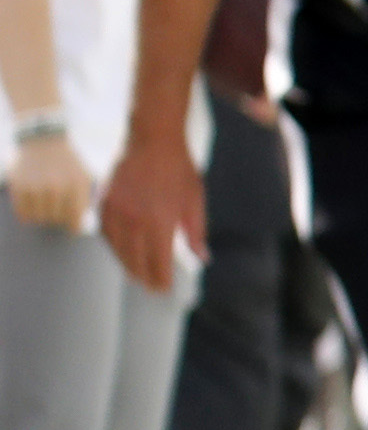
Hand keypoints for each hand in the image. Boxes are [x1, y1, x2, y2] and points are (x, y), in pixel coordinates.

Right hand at [10, 126, 90, 231]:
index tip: (72, 226)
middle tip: (58, 209)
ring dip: (43, 215)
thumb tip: (88, 224)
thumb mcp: (87, 175)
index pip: (75, 219)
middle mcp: (56, 188)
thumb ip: (91, 198)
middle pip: (57, 220)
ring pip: (40, 219)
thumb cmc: (69, 163)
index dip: (74, 226)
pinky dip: (28, 213)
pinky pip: (23, 214)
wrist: (44, 141)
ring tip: (47, 204)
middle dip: (59, 217)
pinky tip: (34, 205)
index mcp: (77, 185)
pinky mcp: (18, 187)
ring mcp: (35, 188)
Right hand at [96, 132, 201, 290]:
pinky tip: (120, 250)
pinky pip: (105, 232)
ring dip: (125, 263)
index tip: (163, 288)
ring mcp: (115, 211)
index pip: (158, 263)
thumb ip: (196, 233)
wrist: (152, 140)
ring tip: (134, 272)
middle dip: (142, 276)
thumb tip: (202, 259)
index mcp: (159, 223)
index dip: (160, 279)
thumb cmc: (179, 171)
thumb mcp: (195, 202)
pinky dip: (112, 245)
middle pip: (134, 260)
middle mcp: (134, 220)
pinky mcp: (103, 202)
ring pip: (116, 248)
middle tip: (149, 286)